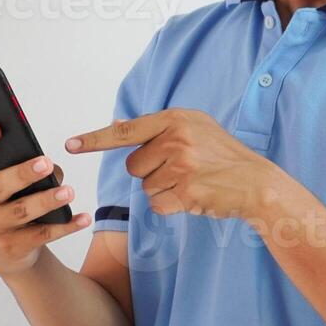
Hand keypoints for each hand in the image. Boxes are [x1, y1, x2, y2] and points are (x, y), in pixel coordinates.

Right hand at [0, 122, 88, 276]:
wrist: (10, 251)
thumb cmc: (13, 205)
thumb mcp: (14, 186)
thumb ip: (28, 170)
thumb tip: (52, 169)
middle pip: (0, 184)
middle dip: (24, 173)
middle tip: (47, 162)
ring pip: (22, 211)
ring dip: (47, 200)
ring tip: (69, 192)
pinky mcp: (12, 246)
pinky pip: (43, 234)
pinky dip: (66, 226)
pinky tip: (83, 218)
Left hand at [64, 109, 285, 221]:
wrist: (255, 182)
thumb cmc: (223, 155)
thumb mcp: (196, 128)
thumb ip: (160, 127)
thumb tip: (119, 124)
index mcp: (175, 119)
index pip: (125, 130)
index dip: (95, 139)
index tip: (70, 144)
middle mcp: (176, 139)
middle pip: (133, 165)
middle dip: (151, 171)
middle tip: (181, 169)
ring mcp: (181, 166)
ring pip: (145, 186)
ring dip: (163, 189)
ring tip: (192, 181)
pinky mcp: (185, 191)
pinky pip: (157, 204)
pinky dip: (170, 206)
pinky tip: (192, 196)